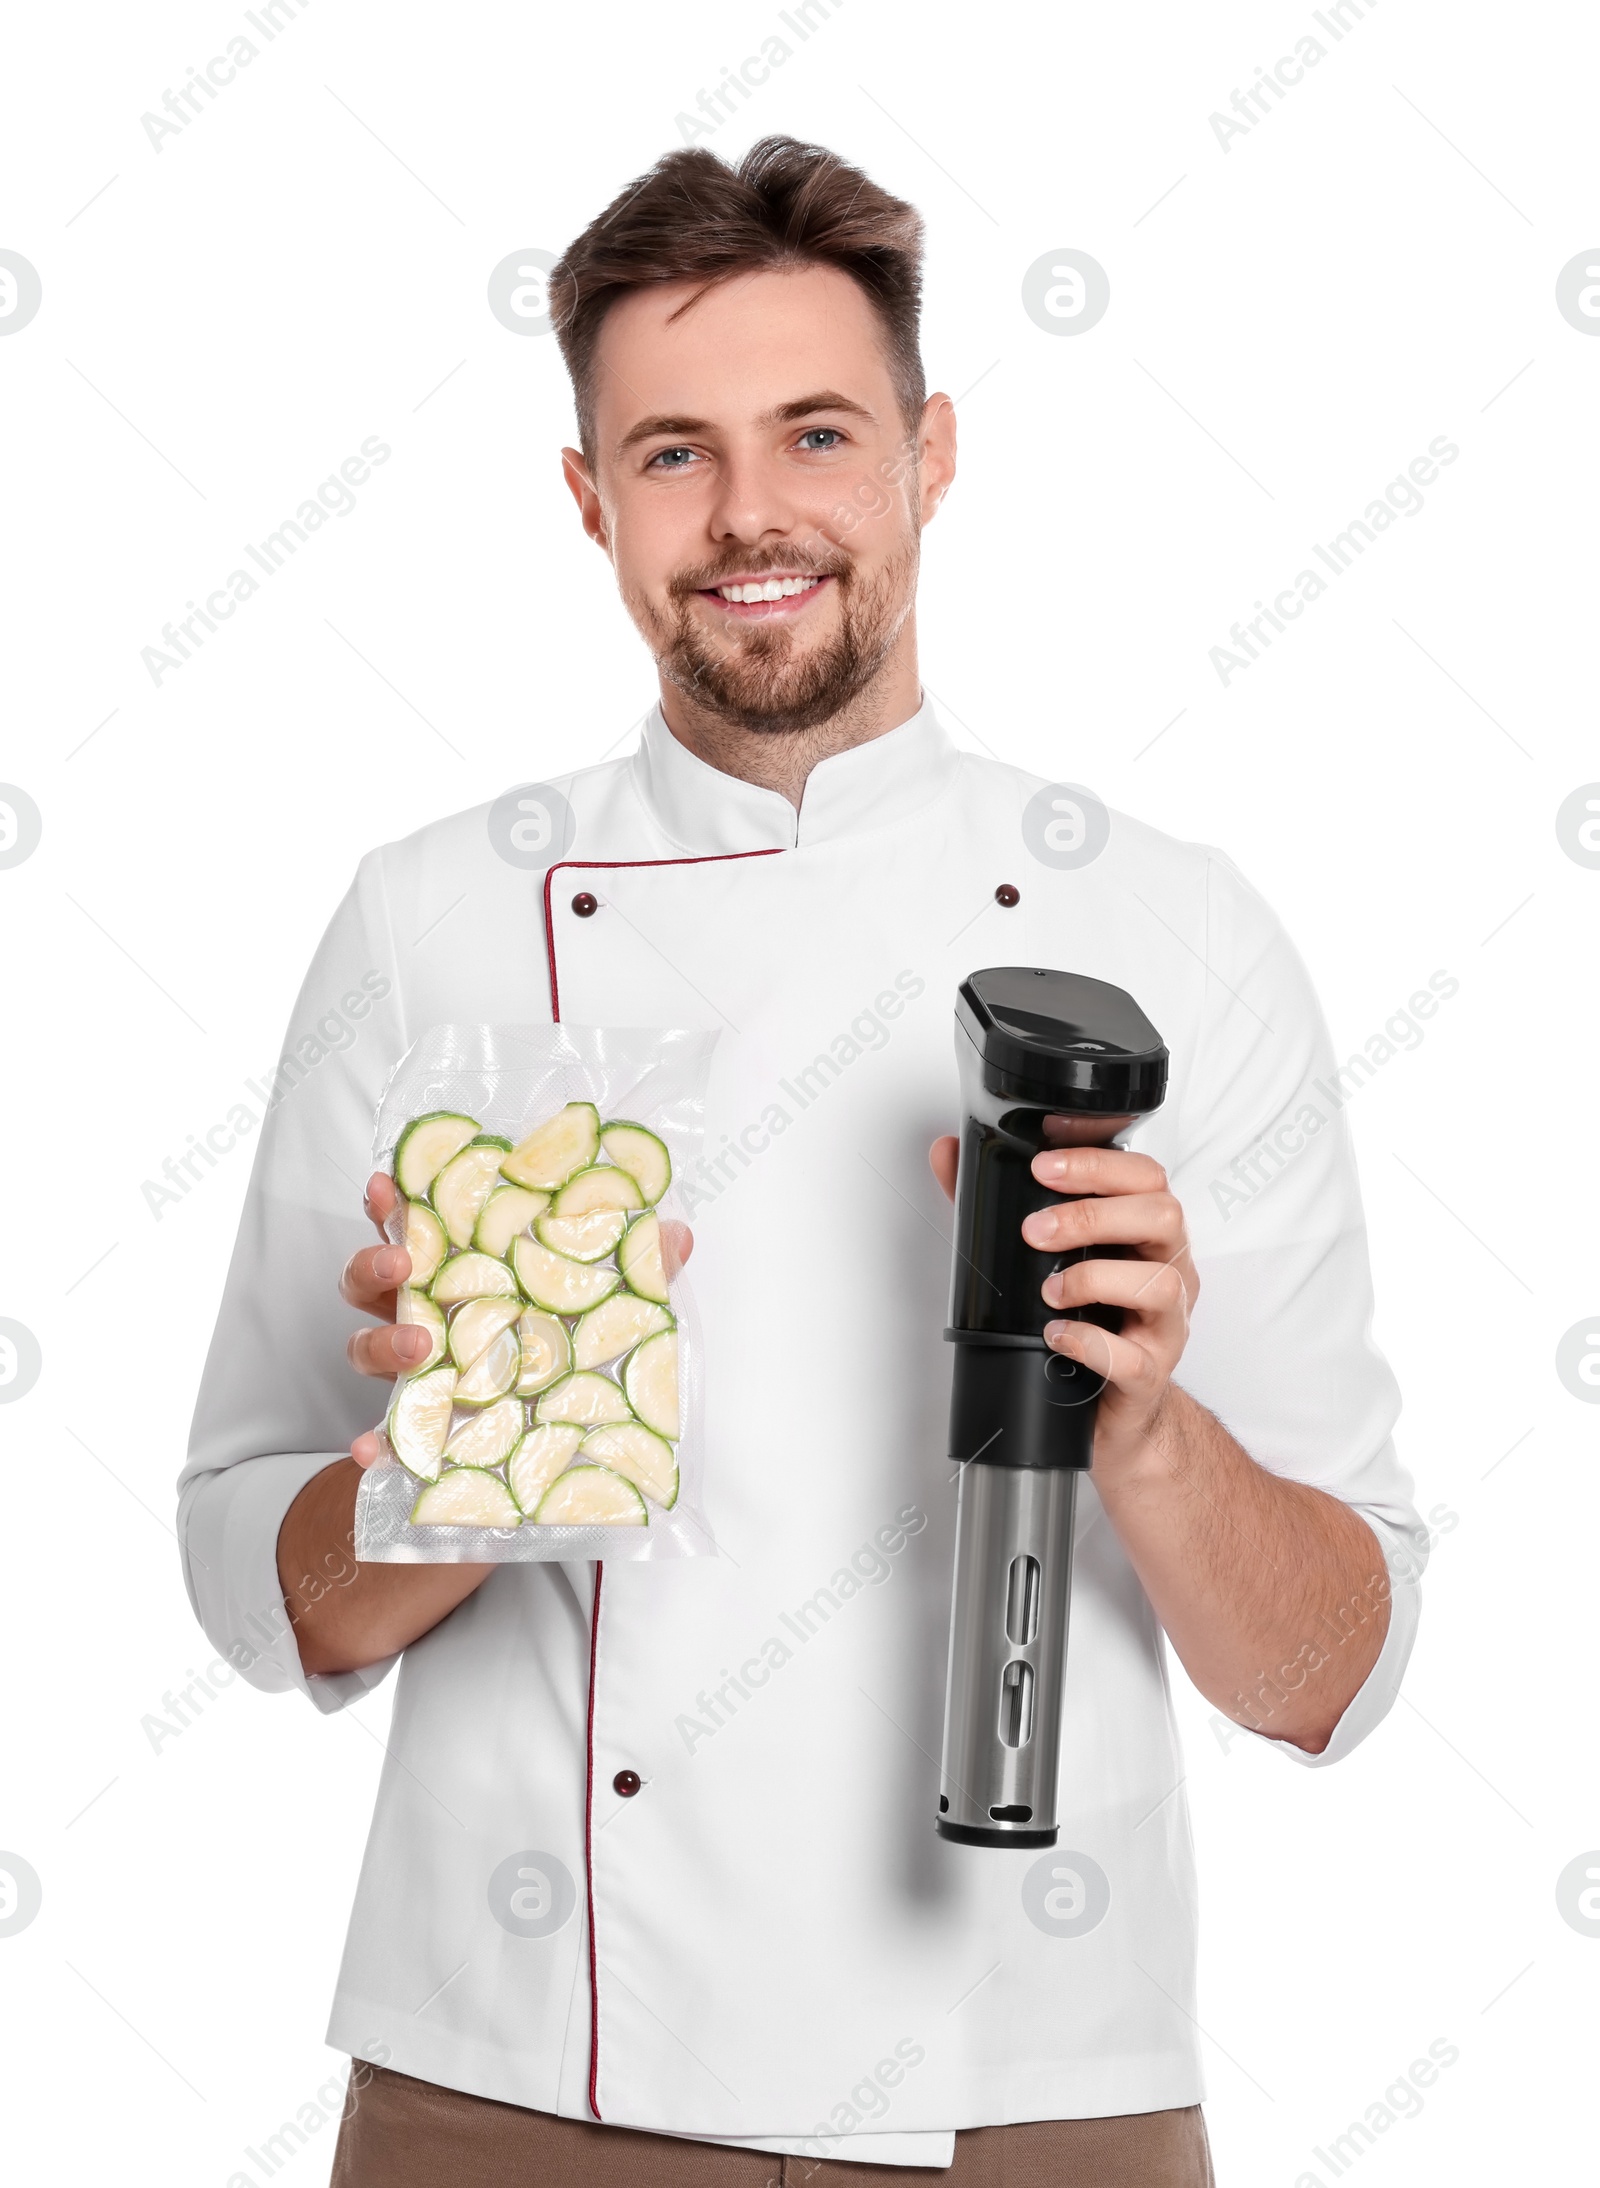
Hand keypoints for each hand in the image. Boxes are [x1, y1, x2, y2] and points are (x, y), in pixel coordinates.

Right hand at [341, 1172, 694, 1467]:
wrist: (549, 1444)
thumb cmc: (564, 1346)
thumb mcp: (606, 1306)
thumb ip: (635, 1269)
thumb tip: (678, 1235)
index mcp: (461, 1272)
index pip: (416, 1227)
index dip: (391, 1203)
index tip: (384, 1184)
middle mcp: (424, 1313)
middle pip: (369, 1279)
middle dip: (375, 1261)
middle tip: (403, 1262)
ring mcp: (414, 1372)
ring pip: (363, 1347)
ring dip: (380, 1342)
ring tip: (419, 1346)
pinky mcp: (420, 1429)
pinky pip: (384, 1436)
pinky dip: (373, 1443)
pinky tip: (373, 1451)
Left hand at [1021, 1144, 1197, 1468]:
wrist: (1112, 1407)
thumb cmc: (1088, 1320)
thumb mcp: (1047, 1256)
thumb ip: (999, 1203)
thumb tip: (948, 1154)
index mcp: (1148, 1233)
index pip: (1146, 1176)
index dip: (1099, 1162)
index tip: (1044, 1164)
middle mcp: (1169, 1270)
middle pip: (1162, 1216)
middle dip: (1093, 1215)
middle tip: (1035, 1230)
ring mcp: (1166, 1325)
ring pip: (1159, 1284)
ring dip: (1094, 1278)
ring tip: (1048, 1290)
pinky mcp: (1151, 1375)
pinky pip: (1135, 1359)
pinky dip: (1090, 1344)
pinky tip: (1056, 1335)